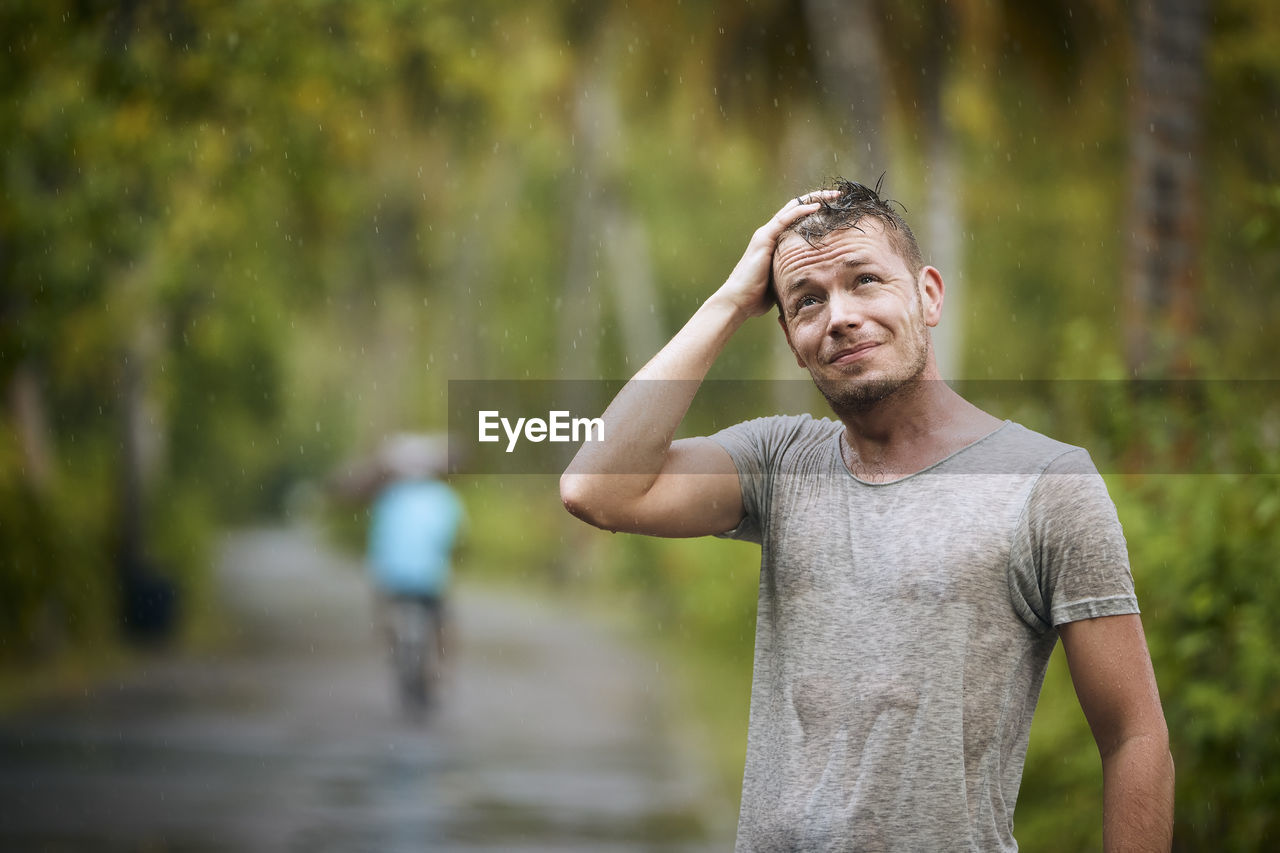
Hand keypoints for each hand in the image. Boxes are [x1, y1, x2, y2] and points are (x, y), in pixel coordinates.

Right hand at [716, 191, 838, 319]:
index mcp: (773, 241)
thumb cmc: (757, 296)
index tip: (834, 208)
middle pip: (795, 208)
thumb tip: (811, 280)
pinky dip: (801, 210)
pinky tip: (816, 207)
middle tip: (837, 195)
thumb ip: (793, 273)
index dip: (814, 210)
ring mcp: (765, 234)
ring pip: (792, 208)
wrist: (738, 301)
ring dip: (813, 199)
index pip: (795, 218)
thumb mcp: (782, 279)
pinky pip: (785, 219)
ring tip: (832, 195)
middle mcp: (768, 233)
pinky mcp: (764, 239)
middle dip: (817, 199)